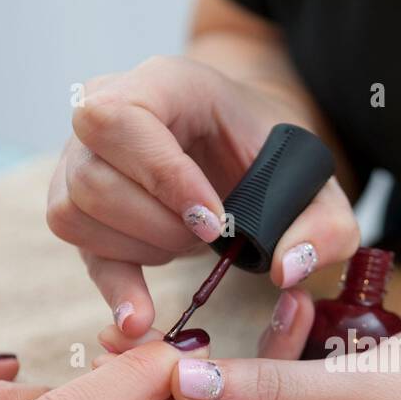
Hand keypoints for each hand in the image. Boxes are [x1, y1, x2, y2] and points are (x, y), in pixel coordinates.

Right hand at [46, 56, 358, 336]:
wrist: (245, 150)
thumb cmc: (272, 156)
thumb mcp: (315, 185)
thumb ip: (325, 226)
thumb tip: (287, 269)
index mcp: (163, 82)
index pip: (122, 119)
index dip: (163, 178)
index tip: (214, 222)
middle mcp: (104, 109)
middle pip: (92, 176)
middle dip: (158, 224)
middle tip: (210, 237)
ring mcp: (79, 154)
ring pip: (75, 211)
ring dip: (141, 247)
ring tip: (188, 243)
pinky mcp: (76, 201)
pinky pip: (75, 244)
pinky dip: (113, 283)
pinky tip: (140, 316)